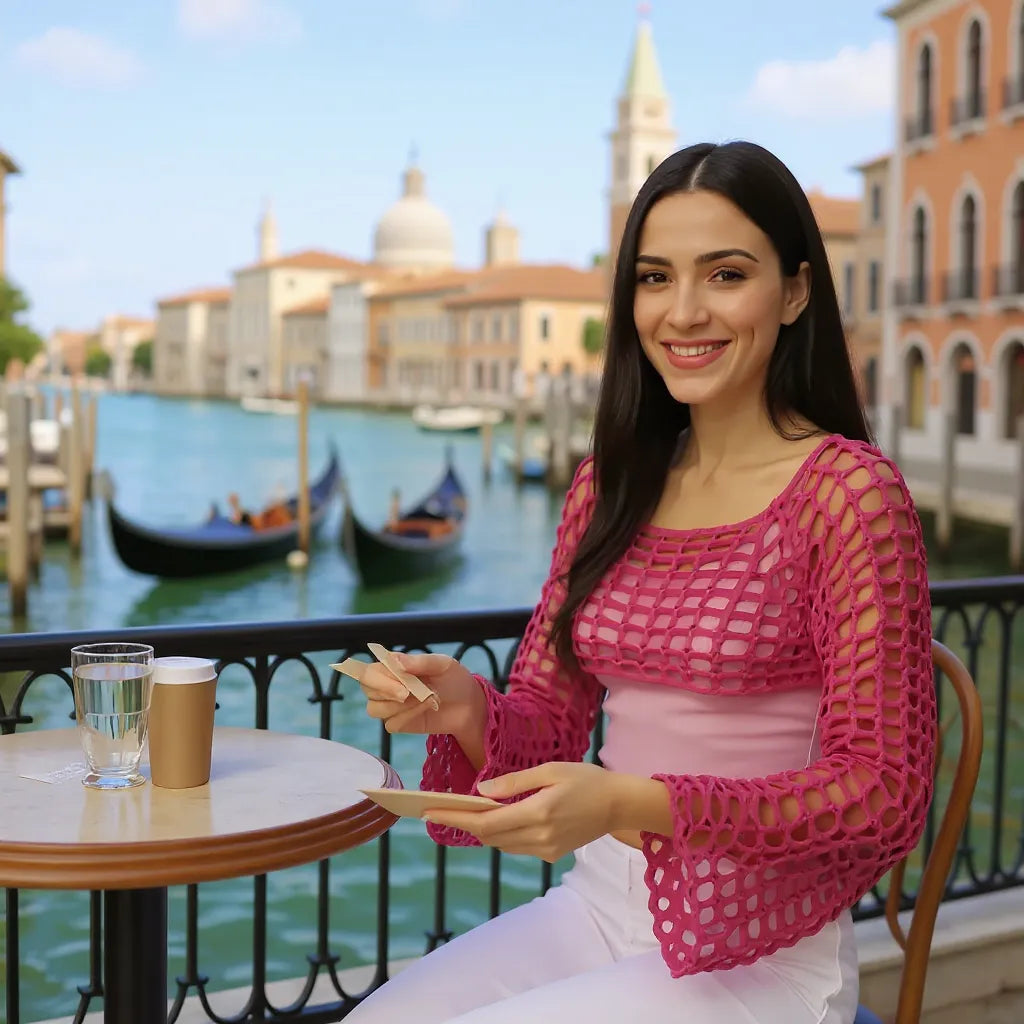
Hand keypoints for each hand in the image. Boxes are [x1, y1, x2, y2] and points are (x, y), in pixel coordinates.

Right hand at [358, 651, 484, 738]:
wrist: (469, 705)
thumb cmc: (454, 679)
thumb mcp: (442, 664)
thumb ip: (419, 662)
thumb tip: (394, 659)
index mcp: (392, 667)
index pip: (368, 671)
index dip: (378, 678)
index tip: (399, 681)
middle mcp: (387, 685)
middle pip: (368, 690)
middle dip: (388, 691)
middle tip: (409, 692)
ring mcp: (391, 706)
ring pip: (375, 709)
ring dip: (400, 705)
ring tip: (426, 697)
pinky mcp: (399, 723)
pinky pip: (391, 724)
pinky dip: (408, 716)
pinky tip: (425, 707)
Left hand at [421, 761, 615, 862]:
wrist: (619, 805)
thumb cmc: (586, 779)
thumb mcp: (550, 770)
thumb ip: (514, 782)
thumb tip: (481, 792)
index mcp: (538, 814)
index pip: (486, 823)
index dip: (455, 819)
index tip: (430, 812)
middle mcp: (539, 838)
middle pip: (489, 836)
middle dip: (463, 823)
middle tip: (438, 809)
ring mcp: (546, 851)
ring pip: (501, 844)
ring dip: (482, 830)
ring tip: (463, 812)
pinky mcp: (551, 855)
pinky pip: (517, 847)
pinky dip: (502, 834)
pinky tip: (498, 818)